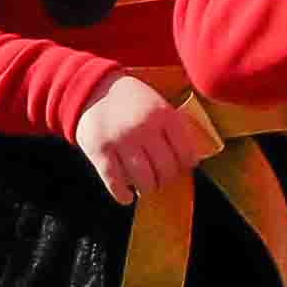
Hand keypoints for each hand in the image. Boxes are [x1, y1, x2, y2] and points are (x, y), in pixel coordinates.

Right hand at [74, 72, 202, 204]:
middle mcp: (144, 128)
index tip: (183, 168)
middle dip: (167, 178)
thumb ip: (173, 125)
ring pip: (143, 180)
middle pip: (165, 169)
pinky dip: (122, 194)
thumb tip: (192, 158)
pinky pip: (115, 182)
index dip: (186, 164)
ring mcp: (121, 141)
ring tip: (148, 186)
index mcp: (163, 114)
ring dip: (148, 187)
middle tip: (163, 179)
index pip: (185, 152)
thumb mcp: (158, 102)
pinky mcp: (100, 152)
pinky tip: (127, 197)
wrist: (94, 89)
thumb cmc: (131, 99)